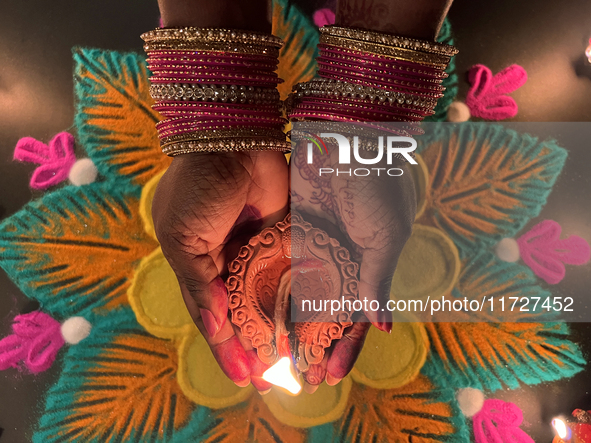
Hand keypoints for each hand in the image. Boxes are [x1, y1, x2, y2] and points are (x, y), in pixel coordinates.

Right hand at [152, 151, 287, 388]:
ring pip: (269, 297)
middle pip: (243, 313)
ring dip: (277, 327)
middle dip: (255, 345)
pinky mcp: (284, 235)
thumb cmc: (197, 188)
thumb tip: (215, 326)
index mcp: (197, 264)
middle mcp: (228, 261)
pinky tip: (307, 319)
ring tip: (293, 359)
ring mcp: (257, 249)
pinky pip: (291, 270)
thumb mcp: (182, 239)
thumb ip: (197, 283)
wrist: (232, 139)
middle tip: (271, 380)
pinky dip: (297, 295)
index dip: (227, 348)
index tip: (243, 378)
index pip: (212, 316)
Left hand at [290, 139, 416, 391]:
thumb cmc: (376, 187)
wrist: (347, 137)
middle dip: (313, 346)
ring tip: (273, 357)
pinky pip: (280, 267)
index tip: (329, 376)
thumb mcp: (385, 237)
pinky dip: (271, 292)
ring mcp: (315, 248)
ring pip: (299, 296)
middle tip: (297, 378)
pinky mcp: (291, 231)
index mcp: (369, 267)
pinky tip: (258, 316)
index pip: (357, 318)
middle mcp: (341, 263)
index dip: (345, 348)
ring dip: (288, 326)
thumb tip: (381, 327)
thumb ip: (377, 281)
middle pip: (325, 315)